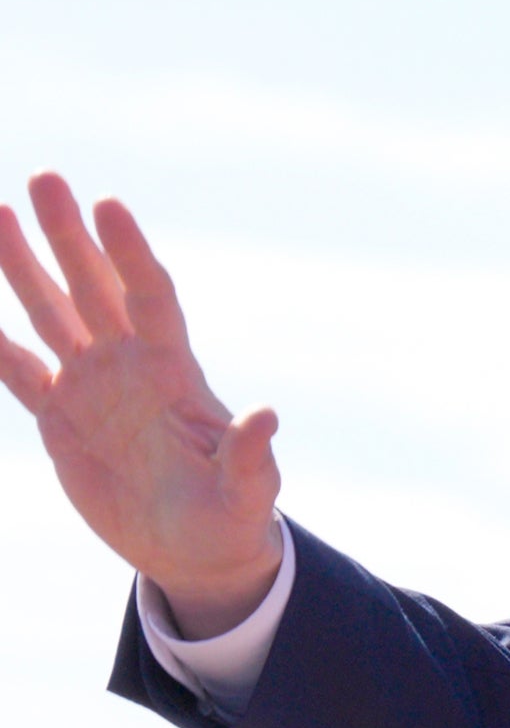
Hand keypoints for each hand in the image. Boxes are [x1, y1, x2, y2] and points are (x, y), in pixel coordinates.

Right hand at [0, 173, 282, 635]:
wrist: (197, 549)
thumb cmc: (232, 519)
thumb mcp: (248, 493)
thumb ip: (251, 456)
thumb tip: (267, 417)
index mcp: (176, 373)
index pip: (150, 297)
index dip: (130, 253)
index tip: (109, 205)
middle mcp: (130, 367)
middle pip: (94, 287)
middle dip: (69, 235)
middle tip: (44, 178)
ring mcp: (92, 387)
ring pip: (50, 314)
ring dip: (22, 267)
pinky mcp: (60, 418)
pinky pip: (18, 371)